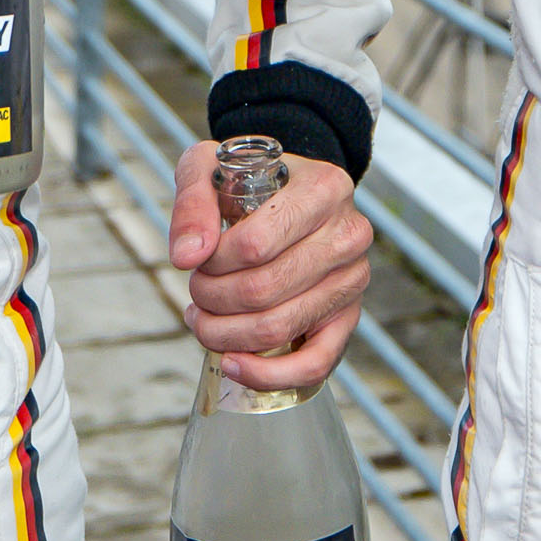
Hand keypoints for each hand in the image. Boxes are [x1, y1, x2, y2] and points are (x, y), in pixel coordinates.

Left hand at [168, 136, 374, 390]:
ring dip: (225, 333)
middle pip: (263, 290)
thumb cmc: (249, 181)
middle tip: (196, 290)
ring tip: (203, 320)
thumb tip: (187, 256)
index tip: (198, 260)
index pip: (255, 244)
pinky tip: (232, 363)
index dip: (213, 263)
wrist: (289, 194)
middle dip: (212, 298)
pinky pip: (314, 364)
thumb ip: (193, 203)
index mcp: (325, 188)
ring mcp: (353, 280)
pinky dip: (267, 374)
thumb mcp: (211, 167)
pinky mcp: (348, 318)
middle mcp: (349, 234)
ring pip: (279, 327)